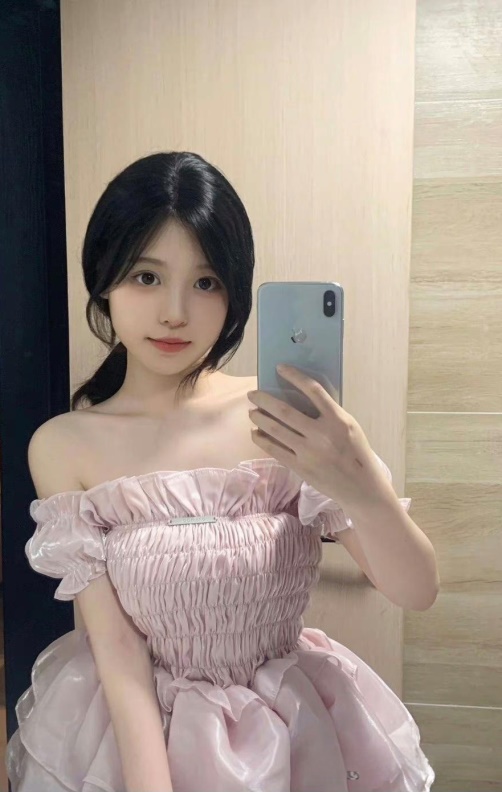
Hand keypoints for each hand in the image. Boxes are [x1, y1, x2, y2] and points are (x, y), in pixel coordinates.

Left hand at [247, 365, 394, 512]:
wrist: (360, 487)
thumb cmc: (356, 453)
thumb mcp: (349, 426)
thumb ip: (329, 413)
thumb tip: (301, 398)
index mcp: (337, 419)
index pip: (313, 390)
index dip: (295, 376)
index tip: (280, 368)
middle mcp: (321, 434)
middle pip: (285, 411)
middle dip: (264, 400)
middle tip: (253, 394)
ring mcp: (309, 452)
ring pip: (276, 430)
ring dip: (259, 419)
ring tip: (252, 412)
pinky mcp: (300, 467)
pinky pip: (275, 450)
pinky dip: (262, 440)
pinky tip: (256, 433)